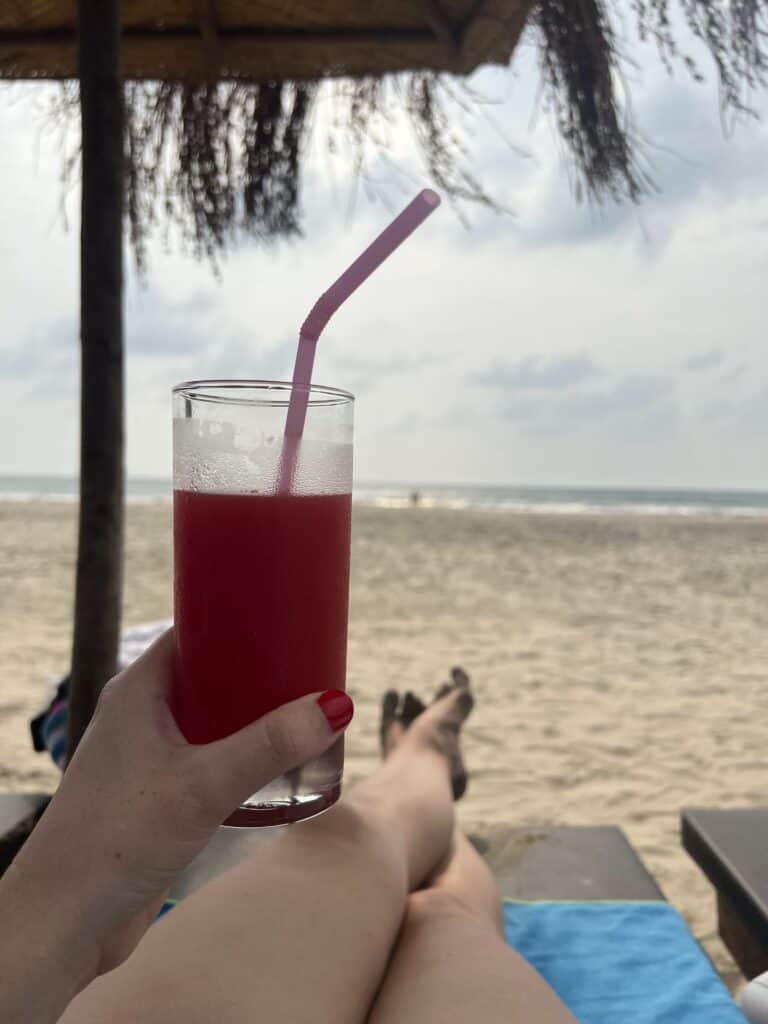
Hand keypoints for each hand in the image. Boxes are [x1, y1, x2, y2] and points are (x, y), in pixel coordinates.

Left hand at [4, 628, 352, 992]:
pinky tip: (276, 762)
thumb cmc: (118, 839)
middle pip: (210, 674)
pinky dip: (240, 751)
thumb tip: (336, 706)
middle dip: (258, 672)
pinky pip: (208, 754)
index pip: (195, 631)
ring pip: (212, 718)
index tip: (289, 619)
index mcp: (139, 689)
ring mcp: (148, 753)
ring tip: (304, 710)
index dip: (240, 620)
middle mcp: (141, 713)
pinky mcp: (157, 791)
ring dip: (253, 716)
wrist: (67, 918)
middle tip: (311, 667)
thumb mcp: (203, 785)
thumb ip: (269, 746)